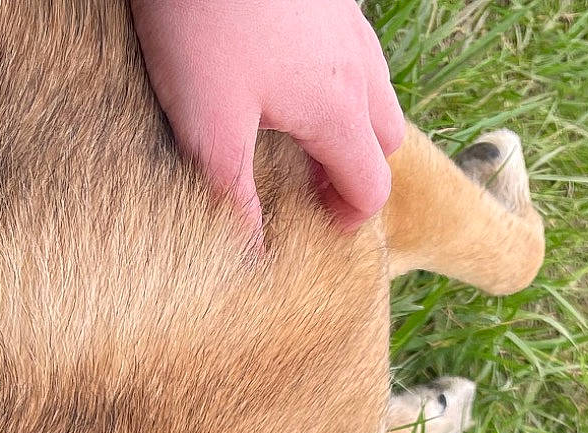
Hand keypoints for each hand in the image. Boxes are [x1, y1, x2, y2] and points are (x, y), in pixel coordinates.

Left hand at [131, 0, 405, 236]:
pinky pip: (347, 49)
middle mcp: (358, 68)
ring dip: (346, 121)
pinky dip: (331, 75)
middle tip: (305, 183)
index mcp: (337, 110)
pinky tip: (280, 68)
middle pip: (383, 140)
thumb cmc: (204, 17)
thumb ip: (231, 192)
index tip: (313, 227)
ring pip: (371, 90)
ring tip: (291, 129)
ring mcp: (347, 24)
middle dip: (354, 170)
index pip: (371, 188)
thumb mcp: (206, 120)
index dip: (347, 219)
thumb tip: (248, 253)